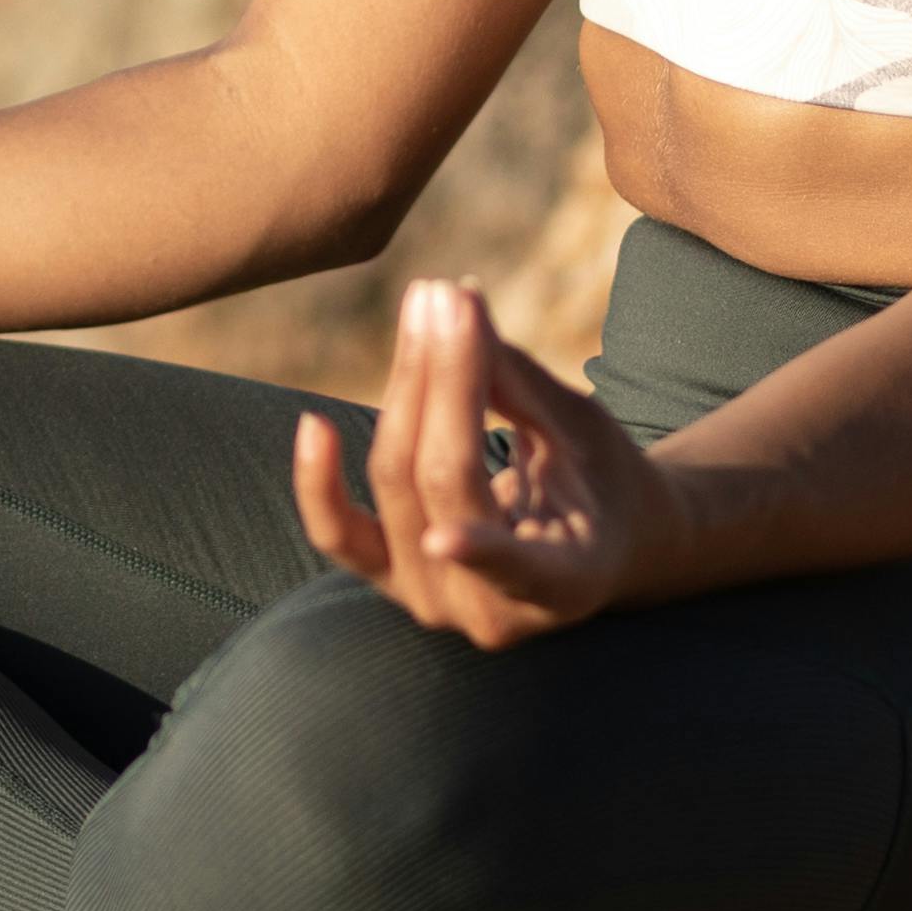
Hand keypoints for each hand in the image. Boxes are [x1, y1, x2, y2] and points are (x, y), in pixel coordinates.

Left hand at [293, 278, 676, 645]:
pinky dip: (319, 481)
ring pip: (396, 481)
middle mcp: (491, 613)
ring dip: (406, 385)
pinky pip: (340, 532)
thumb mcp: (581, 433)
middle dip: (444, 380)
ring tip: (424, 307)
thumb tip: (455, 301)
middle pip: (444, 483)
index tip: (444, 538)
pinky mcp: (387, 577)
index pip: (516, 568)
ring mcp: (432, 600)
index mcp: (566, 585)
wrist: (593, 539)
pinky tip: (313, 425)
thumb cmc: (598, 479)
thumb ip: (517, 382)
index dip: (479, 553)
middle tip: (448, 298)